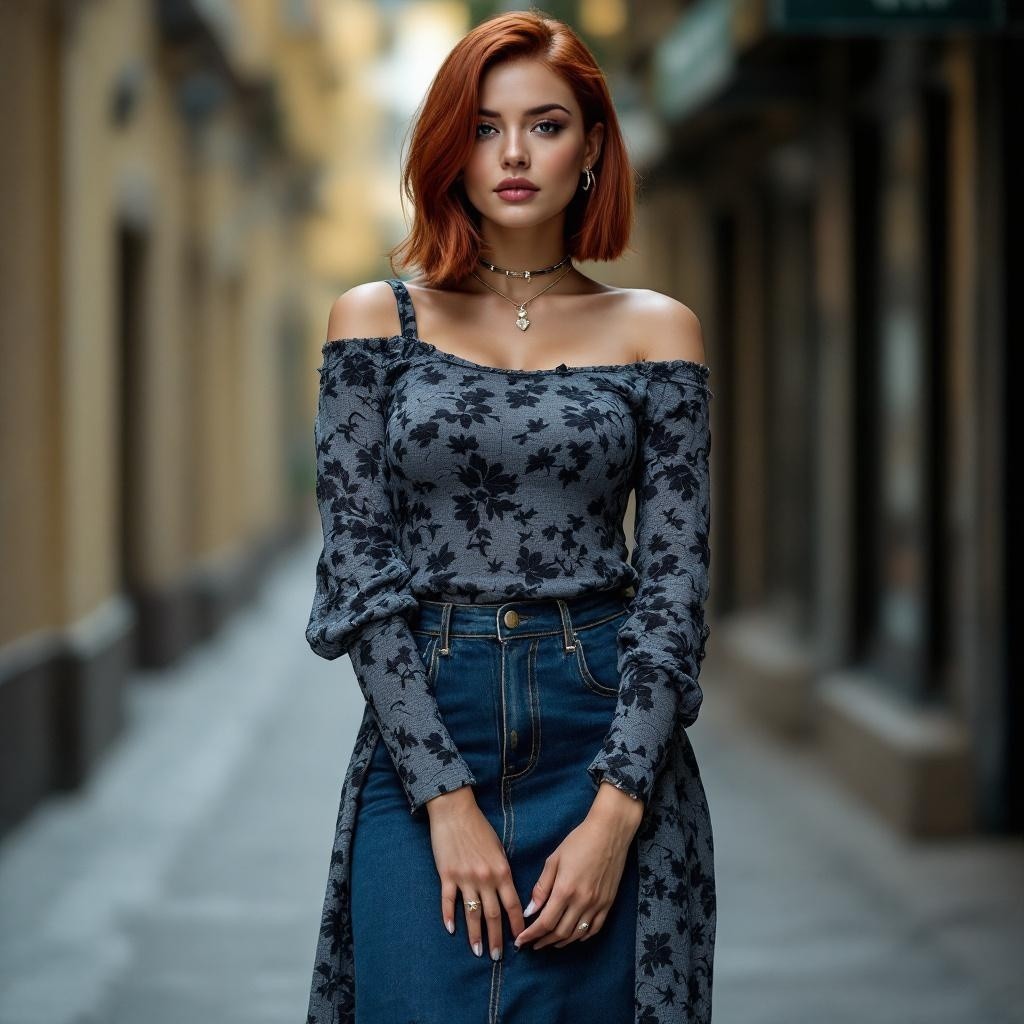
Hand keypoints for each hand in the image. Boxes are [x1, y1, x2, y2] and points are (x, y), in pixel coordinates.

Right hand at [425, 787, 525, 959]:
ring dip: (475, 935)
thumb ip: (502, 871)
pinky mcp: (447, 876)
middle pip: (493, 915)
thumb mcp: (498, 848)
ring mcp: (465, 878)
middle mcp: (485, 878)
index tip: (520, 940)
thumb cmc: (479, 828)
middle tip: (497, 956)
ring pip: (472, 914)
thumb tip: (507, 892)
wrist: (454, 811)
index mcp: (501, 871)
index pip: (513, 904)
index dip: (517, 925)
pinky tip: (451, 931)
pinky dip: (449, 917)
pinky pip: (449, 902)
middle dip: (496, 938)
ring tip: (477, 952)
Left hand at [513, 790, 640, 950]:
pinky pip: (594, 929)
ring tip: (549, 942)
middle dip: (543, 941)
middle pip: (560, 933)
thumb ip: (542, 887)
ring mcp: (597, 905)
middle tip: (533, 944)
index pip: (545, 922)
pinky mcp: (608, 904)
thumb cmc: (579, 841)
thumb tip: (530, 911)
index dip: (532, 935)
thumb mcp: (555, 859)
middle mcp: (582, 902)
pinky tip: (573, 937)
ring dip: (561, 942)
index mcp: (565, 890)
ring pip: (576, 934)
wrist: (609, 832)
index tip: (521, 942)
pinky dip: (582, 937)